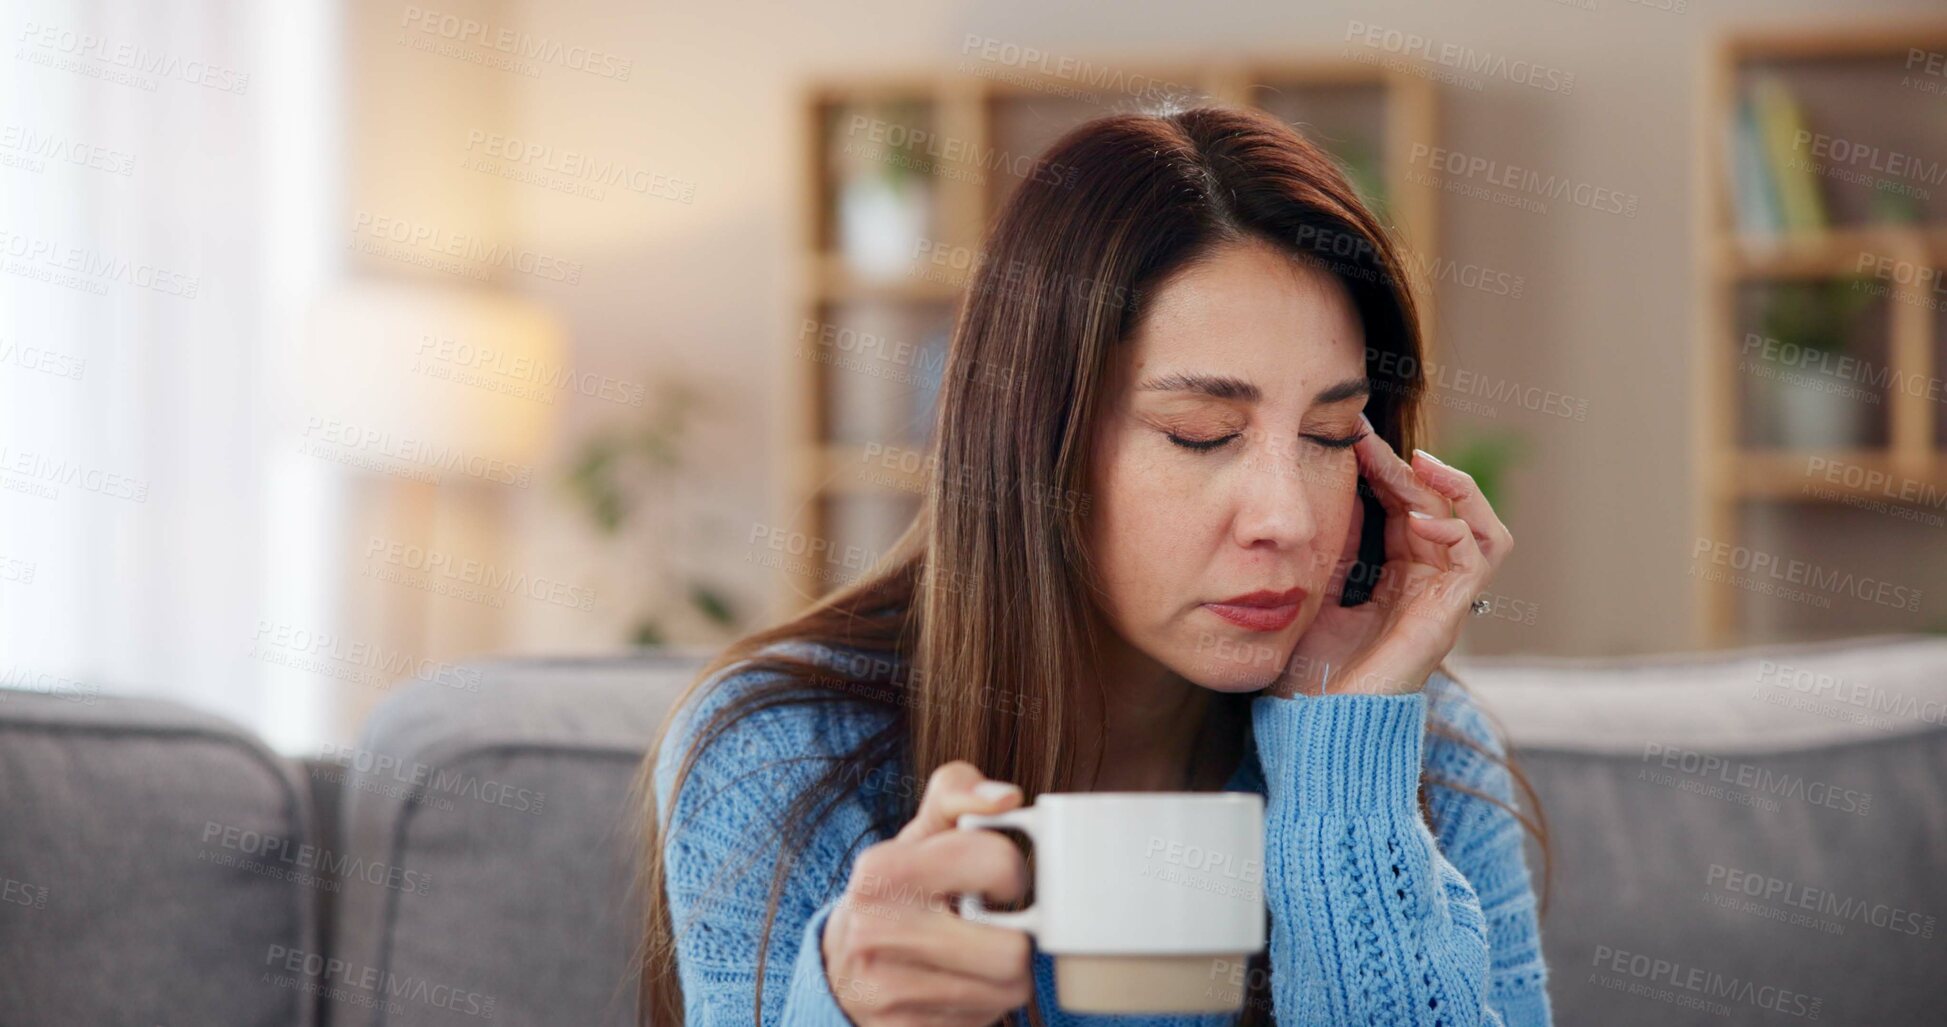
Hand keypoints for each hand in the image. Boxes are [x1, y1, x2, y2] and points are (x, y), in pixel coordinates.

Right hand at [823, 761, 1033, 1025]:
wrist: (839, 967)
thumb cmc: (896, 891)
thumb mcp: (918, 835)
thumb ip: (958, 794)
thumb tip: (1008, 797)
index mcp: (882, 869)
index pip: (997, 863)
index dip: (1014, 873)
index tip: (997, 882)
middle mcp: (877, 931)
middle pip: (1013, 951)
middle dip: (1018, 936)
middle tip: (994, 924)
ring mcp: (887, 991)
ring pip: (1008, 992)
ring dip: (1006, 974)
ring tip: (978, 955)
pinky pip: (985, 1021)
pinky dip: (983, 1004)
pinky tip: (959, 984)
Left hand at [1273, 414, 1512, 696]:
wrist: (1313, 724)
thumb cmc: (1310, 670)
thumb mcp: (1315, 591)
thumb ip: (1332, 549)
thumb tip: (1331, 496)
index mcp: (1399, 580)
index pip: (1408, 509)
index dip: (1387, 471)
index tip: (1353, 437)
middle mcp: (1429, 588)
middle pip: (1441, 509)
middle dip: (1409, 469)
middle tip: (1368, 440)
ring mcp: (1444, 604)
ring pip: (1480, 528)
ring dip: (1456, 489)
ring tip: (1420, 464)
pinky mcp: (1448, 619)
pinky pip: (1479, 561)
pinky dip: (1460, 530)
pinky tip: (1421, 518)